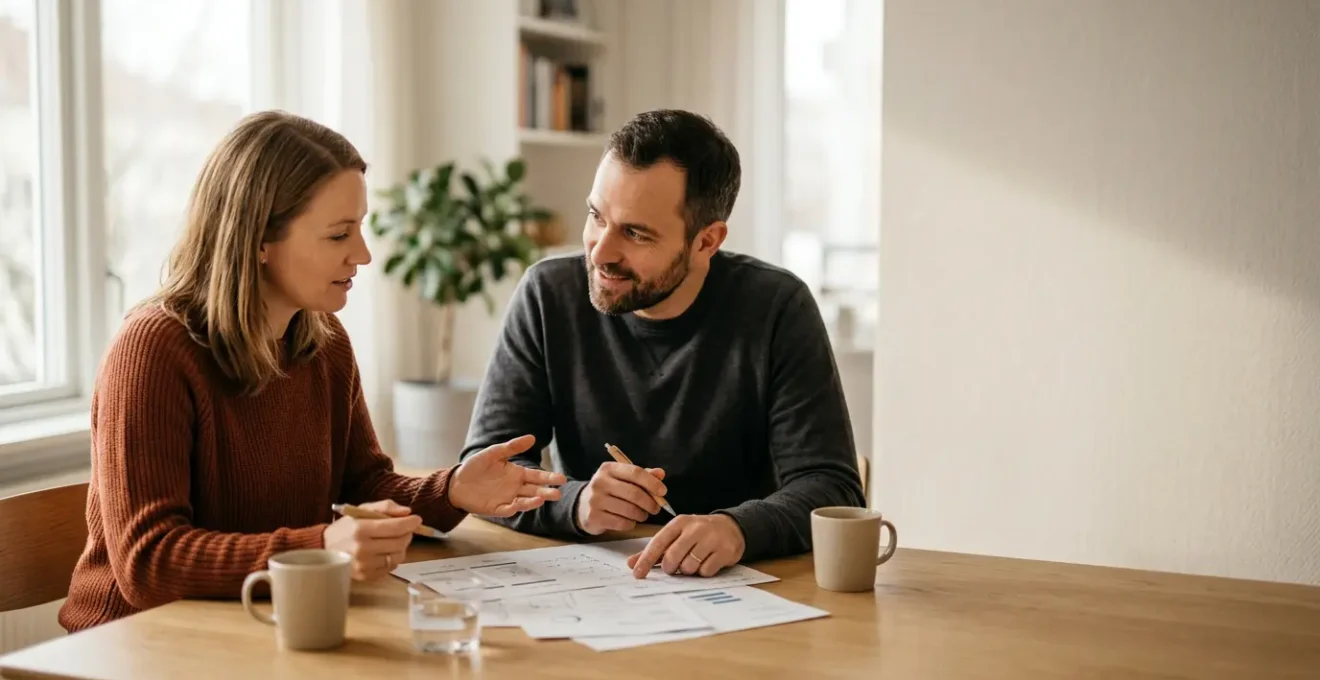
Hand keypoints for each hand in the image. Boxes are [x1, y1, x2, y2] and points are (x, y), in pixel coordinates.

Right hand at [323, 499, 420, 580]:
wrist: (325, 549)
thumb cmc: (346, 527)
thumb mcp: (362, 510)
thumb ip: (385, 507)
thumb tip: (407, 512)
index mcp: (361, 529)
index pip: (395, 527)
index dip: (410, 523)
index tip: (417, 519)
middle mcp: (363, 549)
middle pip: (400, 542)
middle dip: (407, 534)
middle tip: (405, 529)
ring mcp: (364, 565)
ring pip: (398, 556)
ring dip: (401, 546)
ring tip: (393, 540)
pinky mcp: (366, 576)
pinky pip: (391, 567)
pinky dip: (393, 558)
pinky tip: (385, 551)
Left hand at [449, 434, 566, 516]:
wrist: (456, 482)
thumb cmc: (476, 466)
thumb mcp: (494, 453)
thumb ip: (512, 447)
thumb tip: (532, 437)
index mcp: (517, 474)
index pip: (537, 476)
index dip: (549, 478)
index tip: (562, 479)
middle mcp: (515, 488)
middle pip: (535, 490)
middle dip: (546, 492)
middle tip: (558, 493)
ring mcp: (507, 499)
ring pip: (524, 501)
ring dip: (533, 501)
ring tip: (542, 499)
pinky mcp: (496, 509)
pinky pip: (507, 509)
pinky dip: (513, 508)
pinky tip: (517, 505)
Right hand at [575, 462, 667, 534]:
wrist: (582, 506)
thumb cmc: (609, 491)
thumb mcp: (623, 478)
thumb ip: (642, 475)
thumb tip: (660, 474)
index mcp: (608, 468)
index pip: (635, 472)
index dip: (652, 483)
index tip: (663, 491)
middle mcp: (600, 482)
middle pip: (634, 493)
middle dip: (650, 503)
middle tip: (656, 508)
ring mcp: (595, 500)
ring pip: (629, 510)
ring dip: (642, 515)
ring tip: (642, 515)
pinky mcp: (594, 517)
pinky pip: (622, 523)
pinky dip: (631, 523)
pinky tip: (630, 521)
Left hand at [626, 514, 745, 578]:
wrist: (731, 527)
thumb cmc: (698, 533)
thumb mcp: (677, 535)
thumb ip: (655, 550)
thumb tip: (631, 563)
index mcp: (679, 523)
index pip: (658, 542)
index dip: (646, 560)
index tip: (637, 574)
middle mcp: (695, 528)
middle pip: (673, 556)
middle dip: (670, 568)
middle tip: (674, 567)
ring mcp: (711, 539)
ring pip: (689, 566)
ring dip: (688, 570)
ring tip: (694, 561)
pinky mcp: (725, 551)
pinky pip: (706, 571)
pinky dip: (704, 572)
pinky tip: (707, 562)